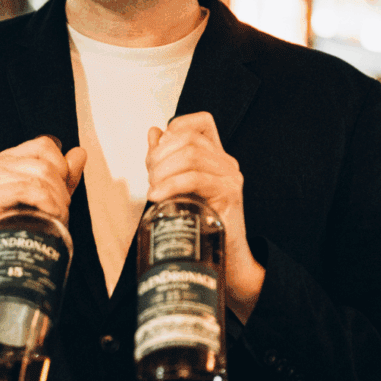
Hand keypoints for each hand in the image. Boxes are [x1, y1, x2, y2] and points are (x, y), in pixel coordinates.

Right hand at [0, 136, 86, 309]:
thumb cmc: (16, 228)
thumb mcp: (46, 198)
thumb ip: (63, 176)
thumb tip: (80, 153)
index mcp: (7, 159)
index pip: (44, 145)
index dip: (62, 167)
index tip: (63, 192)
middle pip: (45, 164)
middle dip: (62, 190)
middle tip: (62, 212)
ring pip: (39, 178)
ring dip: (57, 201)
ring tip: (56, 219)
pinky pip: (26, 190)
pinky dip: (46, 204)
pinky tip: (50, 217)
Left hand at [146, 112, 263, 321]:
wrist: (224, 259)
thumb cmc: (199, 224)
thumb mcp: (176, 186)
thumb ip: (165, 158)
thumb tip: (154, 132)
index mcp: (215, 156)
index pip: (200, 122)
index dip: (175, 128)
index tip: (157, 153)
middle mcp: (227, 161)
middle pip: (188, 139)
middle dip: (159, 156)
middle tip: (150, 178)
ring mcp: (231, 176)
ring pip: (191, 156)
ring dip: (162, 171)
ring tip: (153, 190)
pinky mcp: (230, 193)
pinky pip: (196, 178)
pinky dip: (171, 185)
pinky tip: (158, 197)